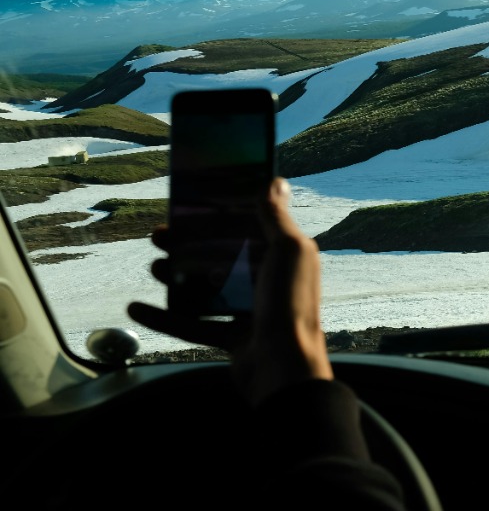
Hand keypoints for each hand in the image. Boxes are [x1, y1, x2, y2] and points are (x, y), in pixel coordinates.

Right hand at [129, 177, 332, 406]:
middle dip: (189, 244)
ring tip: (154, 266)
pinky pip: (191, 324)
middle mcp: (267, 281)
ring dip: (176, 276)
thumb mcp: (290, 253)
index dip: (220, 216)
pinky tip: (135, 307)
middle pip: (221, 256)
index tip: (190, 203)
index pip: (247, 228)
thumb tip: (273, 181)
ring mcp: (248, 310)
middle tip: (160, 235)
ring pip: (204, 288)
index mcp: (282, 258)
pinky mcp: (230, 337)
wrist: (284, 369)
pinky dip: (163, 317)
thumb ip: (277, 218)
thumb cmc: (292, 306)